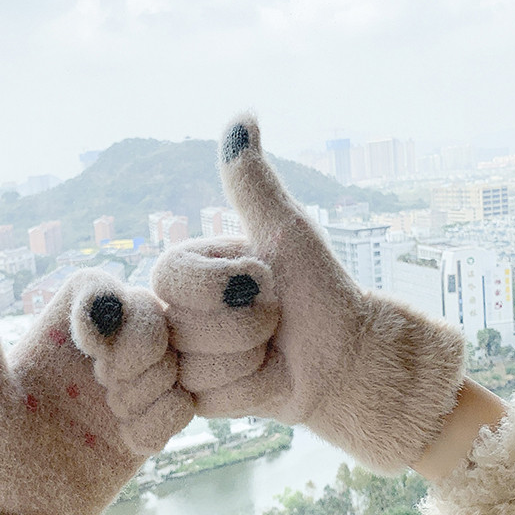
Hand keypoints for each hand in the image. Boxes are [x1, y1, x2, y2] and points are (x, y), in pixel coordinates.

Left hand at [0, 259, 192, 514]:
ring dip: (153, 390)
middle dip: (141, 350)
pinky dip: (165, 420)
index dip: (110, 305)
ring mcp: (128, 388)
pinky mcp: (150, 422)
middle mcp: (97, 354)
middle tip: (108, 392)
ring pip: (176, 356)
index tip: (89, 348)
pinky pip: (187, 400)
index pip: (103, 285)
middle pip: (153, 312)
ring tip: (116, 423)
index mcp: (56, 333)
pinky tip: (132, 444)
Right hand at [152, 113, 463, 472]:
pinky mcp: (194, 397)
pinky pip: (205, 395)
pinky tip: (261, 378)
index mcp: (186, 270)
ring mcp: (182, 357)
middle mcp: (174, 313)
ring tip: (267, 350)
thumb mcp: (286, 232)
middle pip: (182, 325)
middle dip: (245, 325)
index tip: (263, 281)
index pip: (171, 279)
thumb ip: (253, 184)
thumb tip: (241, 117)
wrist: (342, 355)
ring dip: (249, 357)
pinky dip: (247, 387)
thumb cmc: (317, 290)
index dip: (226, 286)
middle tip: (271, 321)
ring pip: (194, 364)